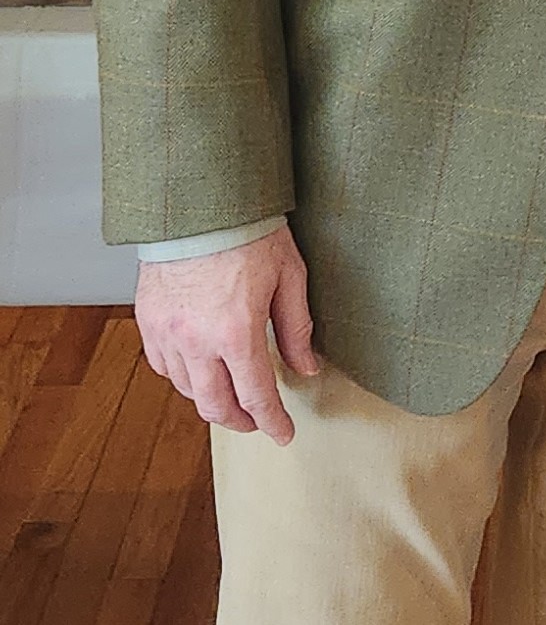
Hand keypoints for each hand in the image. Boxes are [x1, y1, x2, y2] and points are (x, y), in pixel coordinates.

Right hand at [135, 224, 319, 444]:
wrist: (202, 203)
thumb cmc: (250, 233)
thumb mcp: (288, 275)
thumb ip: (297, 327)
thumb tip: (306, 366)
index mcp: (236, 331)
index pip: (256, 395)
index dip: (272, 421)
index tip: (284, 434)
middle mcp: (197, 341)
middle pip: (216, 406)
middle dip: (240, 421)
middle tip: (257, 420)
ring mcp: (167, 334)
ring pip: (187, 391)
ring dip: (211, 400)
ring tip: (231, 394)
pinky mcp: (148, 322)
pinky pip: (163, 367)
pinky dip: (183, 377)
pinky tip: (199, 370)